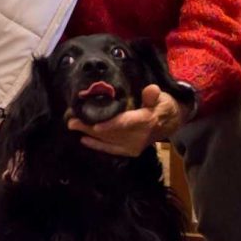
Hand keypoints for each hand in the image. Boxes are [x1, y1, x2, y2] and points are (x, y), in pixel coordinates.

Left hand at [67, 85, 190, 156]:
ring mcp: (133, 146)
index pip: (126, 123)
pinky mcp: (129, 150)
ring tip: (72, 125)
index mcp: (145, 121)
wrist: (170, 124)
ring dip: (88, 134)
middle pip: (111, 132)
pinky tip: (83, 140)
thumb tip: (151, 90)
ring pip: (107, 140)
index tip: (94, 124)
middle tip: (71, 119)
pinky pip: (110, 149)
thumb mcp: (162, 98)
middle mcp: (137, 137)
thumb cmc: (163, 106)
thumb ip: (154, 95)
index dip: (110, 125)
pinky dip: (97, 145)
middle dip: (89, 127)